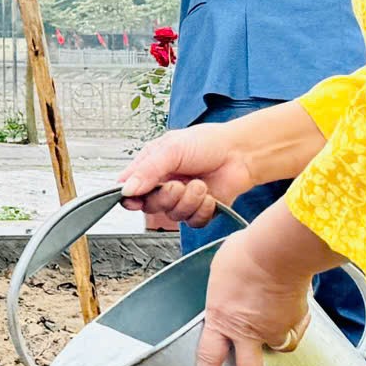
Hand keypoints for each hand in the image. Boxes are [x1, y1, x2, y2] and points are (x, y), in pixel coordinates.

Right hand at [115, 123, 258, 231]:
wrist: (240, 152)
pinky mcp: (200, 211)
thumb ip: (146, 171)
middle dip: (165, 198)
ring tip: (200, 185)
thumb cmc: (206, 143)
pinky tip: (209, 196)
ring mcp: (182, 200)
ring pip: (173, 216)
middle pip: (150, 207)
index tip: (135, 200)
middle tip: (178, 185)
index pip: (130, 190)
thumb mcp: (170, 149)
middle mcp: (164, 186)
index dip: (130, 198)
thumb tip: (126, 190)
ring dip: (188, 201)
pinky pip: (193, 222)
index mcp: (150, 168)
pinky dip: (202, 210)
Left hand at [194, 228, 314, 365]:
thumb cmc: (244, 255)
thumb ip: (226, 297)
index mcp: (221, 319)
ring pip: (279, 343)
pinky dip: (295, 316)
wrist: (277, 250)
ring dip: (278, 331)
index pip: (208, 358)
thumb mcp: (220, 276)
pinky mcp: (298, 321)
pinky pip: (297, 324)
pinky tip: (290, 295)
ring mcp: (275, 329)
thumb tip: (236, 303)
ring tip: (274, 301)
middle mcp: (248, 331)